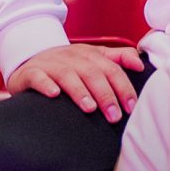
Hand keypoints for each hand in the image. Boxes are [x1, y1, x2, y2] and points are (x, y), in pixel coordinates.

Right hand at [8, 41, 145, 121]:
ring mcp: (50, 64)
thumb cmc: (66, 65)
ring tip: (89, 108)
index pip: (111, 68)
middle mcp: (71, 57)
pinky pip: (38, 77)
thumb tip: (140, 64)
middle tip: (114, 116)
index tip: (131, 106)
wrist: (29, 61)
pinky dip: (46, 85)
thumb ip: (118, 58)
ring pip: (67, 75)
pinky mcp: (31, 73)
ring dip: (80, 91)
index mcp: (89, 54)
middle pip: (92, 73)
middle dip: (105, 94)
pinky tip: (54, 95)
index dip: (123, 86)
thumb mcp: (92, 58)